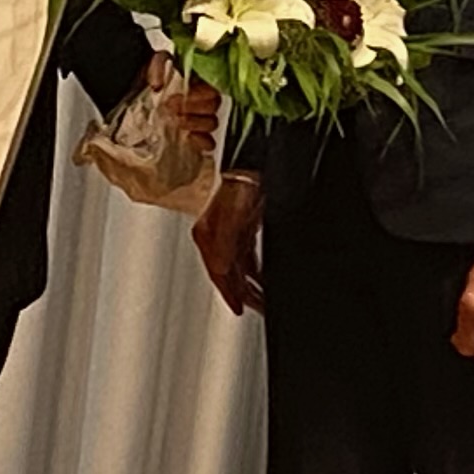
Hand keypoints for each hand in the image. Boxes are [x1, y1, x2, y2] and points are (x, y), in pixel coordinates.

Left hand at [152, 58, 221, 148]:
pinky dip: (201, 141)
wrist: (136, 98)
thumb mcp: (151, 65)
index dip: (196, 95)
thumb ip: (158, 66)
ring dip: (193, 123)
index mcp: (198, 80)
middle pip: (213, 105)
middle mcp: (202, 99)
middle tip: (170, 109)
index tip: (173, 99)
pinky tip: (187, 137)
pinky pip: (209, 142)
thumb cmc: (147, 80)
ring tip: (174, 122)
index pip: (211, 87)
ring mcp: (200, 119)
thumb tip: (157, 84)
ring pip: (212, 123)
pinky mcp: (195, 138)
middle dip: (191, 108)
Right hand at [191, 171, 265, 316]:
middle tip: (258, 309)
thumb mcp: (228, 223)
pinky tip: (265, 277)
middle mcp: (217, 235)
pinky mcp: (245, 224)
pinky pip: (249, 255)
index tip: (240, 310)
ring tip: (264, 299)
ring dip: (252, 284)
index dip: (229, 294)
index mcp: (207, 235)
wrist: (252, 164)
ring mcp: (231, 230)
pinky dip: (256, 269)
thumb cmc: (239, 186)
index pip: (218, 274)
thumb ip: (222, 251)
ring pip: (240, 267)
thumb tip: (221, 274)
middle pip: (229, 274)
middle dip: (244, 294)